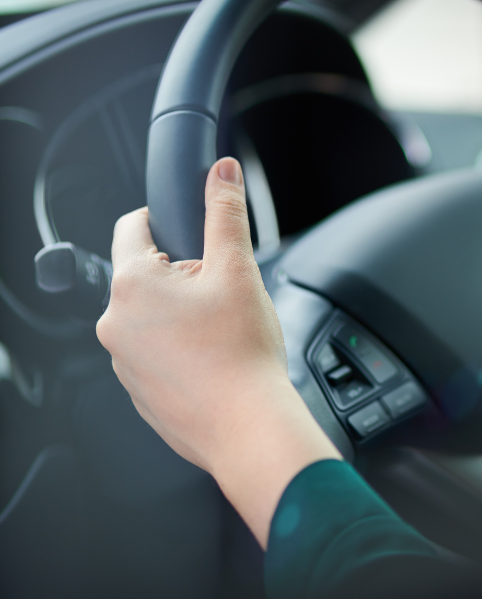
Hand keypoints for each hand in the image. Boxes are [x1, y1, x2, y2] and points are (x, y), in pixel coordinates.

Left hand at [97, 158, 339, 546]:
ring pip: (151, 318)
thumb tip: (221, 173)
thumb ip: (225, 213)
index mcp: (132, 285)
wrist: (247, 425)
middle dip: (183, 275)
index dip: (164, 217)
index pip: (132, 226)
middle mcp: (116, 323)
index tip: (188, 226)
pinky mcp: (140, 393)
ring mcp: (124, 363)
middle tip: (223, 290)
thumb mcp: (238, 269)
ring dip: (180, 314)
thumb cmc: (241, 353)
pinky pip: (157, 356)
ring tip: (223, 329)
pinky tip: (216, 358)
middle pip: (146, 276)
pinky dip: (182, 351)